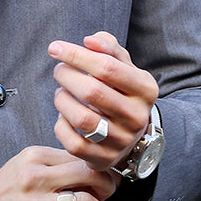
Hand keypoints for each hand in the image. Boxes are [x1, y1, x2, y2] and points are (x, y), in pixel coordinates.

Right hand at [0, 146, 113, 200]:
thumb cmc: (5, 192)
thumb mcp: (25, 165)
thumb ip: (55, 164)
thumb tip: (92, 170)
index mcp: (35, 157)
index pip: (82, 157)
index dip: (99, 170)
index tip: (101, 181)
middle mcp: (35, 178)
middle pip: (90, 175)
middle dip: (106, 187)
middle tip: (103, 196)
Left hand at [49, 32, 157, 170]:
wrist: (133, 134)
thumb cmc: (121, 91)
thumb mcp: (123, 66)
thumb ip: (108, 47)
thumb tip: (90, 41)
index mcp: (145, 89)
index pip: (107, 67)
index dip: (76, 55)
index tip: (55, 48)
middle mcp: (137, 116)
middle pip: (92, 92)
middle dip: (67, 76)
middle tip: (59, 70)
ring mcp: (121, 141)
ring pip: (82, 119)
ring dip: (62, 100)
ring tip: (61, 91)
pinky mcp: (104, 159)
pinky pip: (73, 143)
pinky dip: (61, 125)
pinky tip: (63, 115)